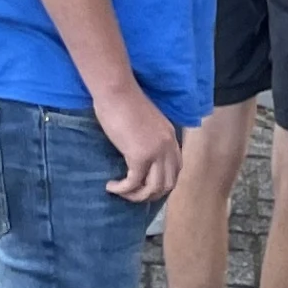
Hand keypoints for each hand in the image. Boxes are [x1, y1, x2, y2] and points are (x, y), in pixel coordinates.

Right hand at [92, 82, 179, 203]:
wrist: (116, 91)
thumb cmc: (124, 100)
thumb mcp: (145, 122)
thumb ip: (149, 137)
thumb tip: (138, 153)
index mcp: (170, 136)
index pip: (176, 168)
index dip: (163, 182)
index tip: (147, 185)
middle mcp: (168, 146)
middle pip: (168, 183)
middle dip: (151, 194)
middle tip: (134, 194)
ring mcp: (155, 152)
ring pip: (153, 188)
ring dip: (136, 196)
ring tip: (122, 193)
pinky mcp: (139, 157)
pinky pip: (133, 183)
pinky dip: (122, 190)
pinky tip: (110, 186)